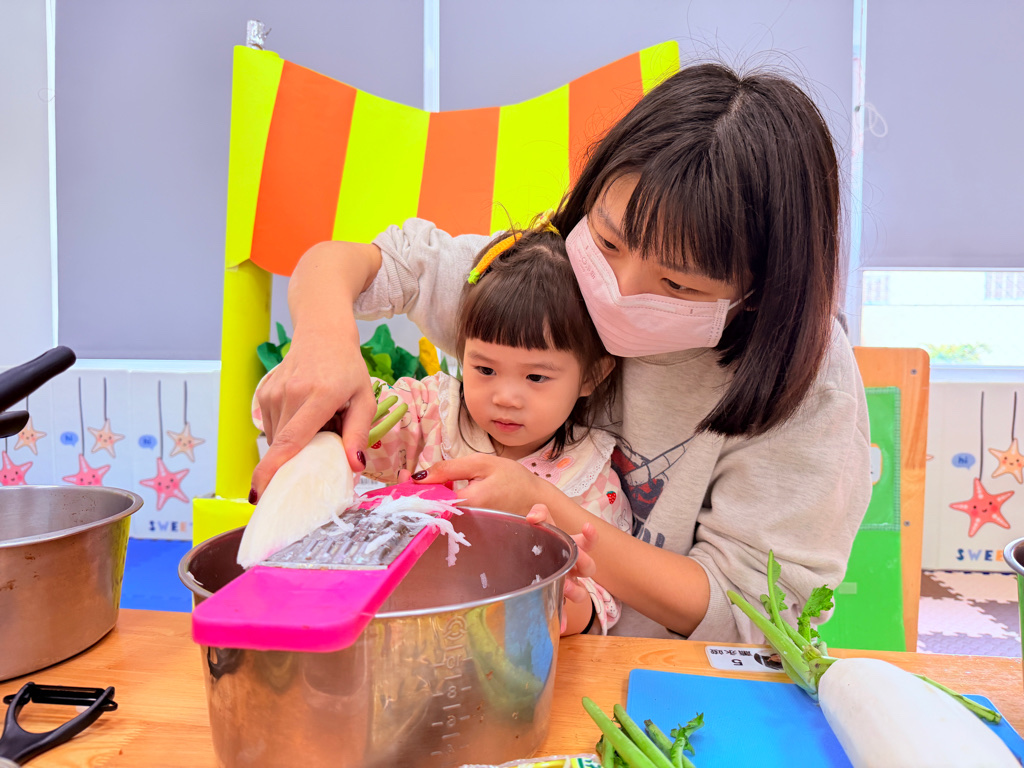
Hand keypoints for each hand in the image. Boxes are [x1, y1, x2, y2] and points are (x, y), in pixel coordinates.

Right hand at [250, 327, 376, 498]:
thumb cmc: (348, 369)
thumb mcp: (365, 399)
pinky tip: (302, 417)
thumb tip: (354, 466)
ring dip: (293, 444)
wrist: (322, 334)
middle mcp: (291, 394)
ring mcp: (273, 393)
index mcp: (319, 396)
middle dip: (293, 463)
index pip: (291, 440)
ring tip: (315, 425)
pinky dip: (286, 432)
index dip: (273, 470)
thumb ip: (359, 433)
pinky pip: (272, 428)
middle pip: (282, 446)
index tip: (260, 493)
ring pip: (276, 439)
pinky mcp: (263, 393)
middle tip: (317, 455)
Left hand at [412, 454, 546, 515]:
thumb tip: (420, 476)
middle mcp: (465, 520)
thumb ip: (450, 468)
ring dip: (426, 498)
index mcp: (468, 503)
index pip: (430, 499)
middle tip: (404, 477)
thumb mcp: (482, 463)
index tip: (403, 477)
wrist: (535, 498)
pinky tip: (434, 492)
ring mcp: (467, 527)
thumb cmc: (513, 479)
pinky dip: (438, 503)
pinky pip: (448, 516)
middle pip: (431, 509)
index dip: (413, 489)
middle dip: (416, 493)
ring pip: (438, 513)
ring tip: (414, 483)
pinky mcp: (470, 527)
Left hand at [527, 503, 597, 633]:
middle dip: (585, 564)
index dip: (590, 535)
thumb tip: (533, 517)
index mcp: (570, 547)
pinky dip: (562, 618)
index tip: (587, 527)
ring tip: (566, 589)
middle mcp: (572, 566)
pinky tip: (560, 625)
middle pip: (588, 567)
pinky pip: (561, 611)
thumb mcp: (538, 524)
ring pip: (579, 592)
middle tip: (578, 561)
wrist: (523, 563)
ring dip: (576, 592)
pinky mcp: (554, 598)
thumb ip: (539, 514)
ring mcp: (565, 584)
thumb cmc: (538, 541)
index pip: (587, 541)